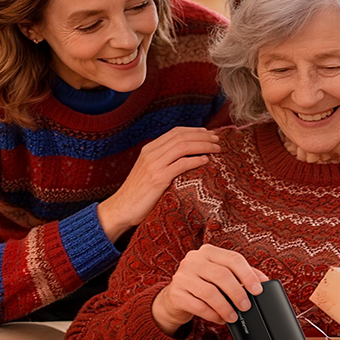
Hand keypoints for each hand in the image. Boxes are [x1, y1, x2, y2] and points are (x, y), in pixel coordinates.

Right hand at [98, 127, 220, 240]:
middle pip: (182, 137)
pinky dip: (195, 161)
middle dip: (203, 136)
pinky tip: (206, 161)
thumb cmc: (138, 194)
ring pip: (183, 147)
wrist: (121, 209)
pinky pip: (181, 165)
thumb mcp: (149, 172)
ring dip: (203, 146)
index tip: (208, 133)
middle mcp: (151, 153)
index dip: (194, 130)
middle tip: (218, 139)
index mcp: (149, 149)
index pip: (175, 132)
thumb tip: (185, 158)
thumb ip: (163, 162)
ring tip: (217, 149)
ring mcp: (154, 165)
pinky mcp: (158, 179)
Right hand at [151, 244, 267, 335]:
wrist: (176, 297)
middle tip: (246, 306)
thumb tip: (264, 282)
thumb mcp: (220, 274)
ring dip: (225, 307)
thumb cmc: (203, 283)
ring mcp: (182, 276)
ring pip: (209, 292)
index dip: (248, 275)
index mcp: (208, 251)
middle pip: (221, 275)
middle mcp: (194, 260)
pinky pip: (198, 306)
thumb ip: (241, 274)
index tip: (258, 290)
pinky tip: (219, 318)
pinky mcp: (176, 293)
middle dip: (237, 293)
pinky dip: (212, 314)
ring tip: (233, 316)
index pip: (233, 259)